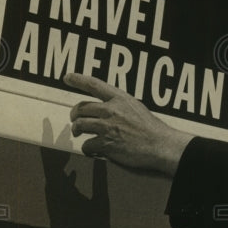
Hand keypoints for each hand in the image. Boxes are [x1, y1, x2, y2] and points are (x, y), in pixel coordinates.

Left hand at [65, 72, 190, 176]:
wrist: (160, 145)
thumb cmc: (151, 128)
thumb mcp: (136, 107)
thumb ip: (119, 106)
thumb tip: (105, 108)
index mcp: (120, 99)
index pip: (94, 84)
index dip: (78, 79)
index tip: (67, 77)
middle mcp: (111, 110)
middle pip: (81, 108)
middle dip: (74, 115)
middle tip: (75, 120)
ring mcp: (107, 127)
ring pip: (79, 125)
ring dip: (77, 131)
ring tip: (80, 135)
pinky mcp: (105, 144)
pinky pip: (86, 145)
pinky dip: (87, 149)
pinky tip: (94, 150)